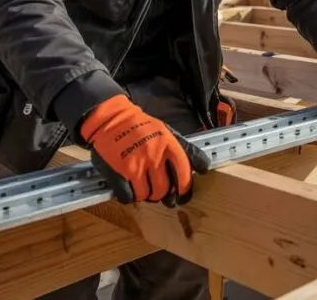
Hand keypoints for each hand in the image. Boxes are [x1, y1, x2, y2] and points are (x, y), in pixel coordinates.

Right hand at [80, 94, 210, 207]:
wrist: (112, 120)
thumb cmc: (141, 127)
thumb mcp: (166, 132)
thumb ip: (185, 150)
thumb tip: (205, 167)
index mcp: (168, 144)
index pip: (183, 172)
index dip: (184, 187)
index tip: (182, 193)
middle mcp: (154, 155)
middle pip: (164, 189)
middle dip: (162, 194)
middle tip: (158, 191)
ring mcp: (136, 165)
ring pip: (147, 194)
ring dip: (146, 194)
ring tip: (143, 186)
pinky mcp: (119, 172)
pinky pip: (129, 196)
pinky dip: (130, 196)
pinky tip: (130, 187)